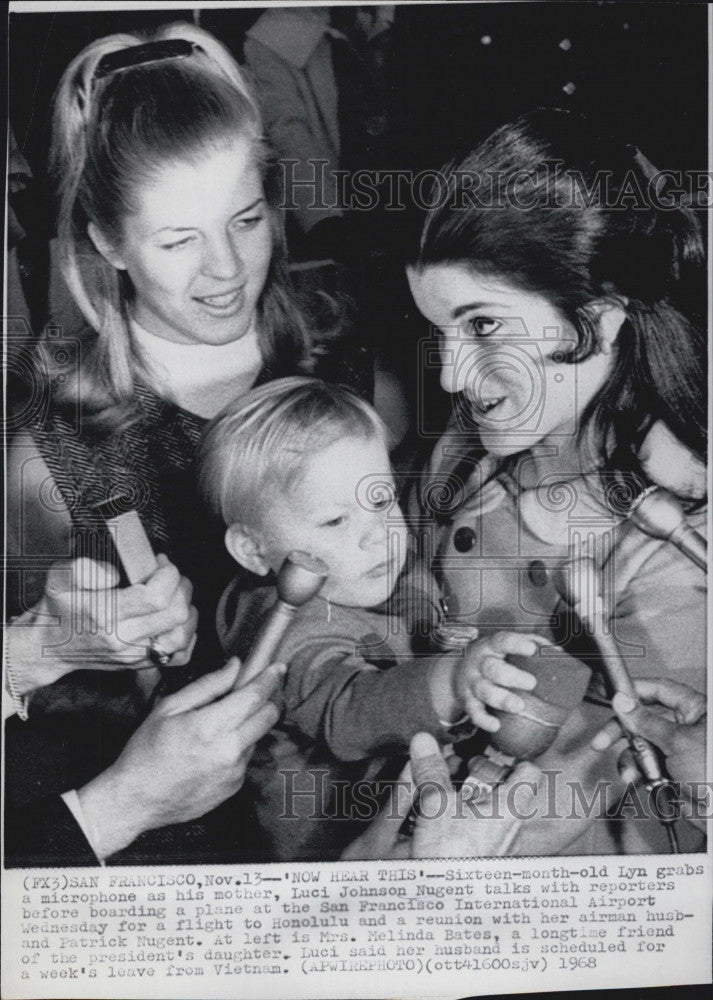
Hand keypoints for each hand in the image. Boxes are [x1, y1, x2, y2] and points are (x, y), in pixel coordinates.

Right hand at [8, 556, 197, 695]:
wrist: (49, 645)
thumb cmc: (58, 608)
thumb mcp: (59, 578)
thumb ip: (85, 569)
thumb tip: (116, 575)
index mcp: (105, 615)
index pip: (156, 597)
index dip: (168, 574)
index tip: (161, 561)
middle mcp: (123, 640)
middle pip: (176, 615)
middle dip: (182, 587)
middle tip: (172, 575)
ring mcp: (134, 656)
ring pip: (182, 636)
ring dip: (188, 610)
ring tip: (177, 594)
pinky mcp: (140, 665)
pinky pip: (179, 656)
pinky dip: (188, 636)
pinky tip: (177, 620)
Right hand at [76, 657, 284, 858]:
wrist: (136, 801)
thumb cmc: (146, 752)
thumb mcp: (169, 708)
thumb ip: (207, 685)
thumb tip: (235, 666)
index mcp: (211, 726)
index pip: (255, 696)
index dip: (269, 678)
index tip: (277, 667)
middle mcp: (230, 751)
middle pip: (269, 716)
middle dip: (267, 700)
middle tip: (252, 692)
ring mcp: (235, 772)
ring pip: (258, 737)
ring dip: (249, 725)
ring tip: (219, 726)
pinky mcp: (235, 787)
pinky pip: (246, 758)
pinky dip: (238, 747)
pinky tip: (213, 750)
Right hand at [342, 733, 544, 859]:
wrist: (447, 904)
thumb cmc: (450, 856)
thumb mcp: (436, 805)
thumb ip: (431, 770)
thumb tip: (423, 740)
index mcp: (511, 807)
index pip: (529, 771)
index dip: (510, 757)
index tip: (487, 753)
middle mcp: (512, 825)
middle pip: (507, 787)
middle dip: (481, 775)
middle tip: (456, 770)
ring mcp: (501, 843)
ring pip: (493, 808)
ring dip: (471, 796)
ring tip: (446, 793)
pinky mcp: (487, 856)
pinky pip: (483, 827)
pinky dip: (467, 817)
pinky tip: (443, 819)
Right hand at [455, 631, 541, 731]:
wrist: (459, 667)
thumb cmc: (494, 656)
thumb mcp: (506, 645)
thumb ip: (532, 644)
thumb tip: (559, 652)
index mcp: (491, 646)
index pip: (502, 641)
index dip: (516, 644)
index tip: (532, 649)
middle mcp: (479, 663)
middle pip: (492, 668)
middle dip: (511, 676)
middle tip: (532, 683)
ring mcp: (472, 682)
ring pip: (483, 690)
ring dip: (501, 699)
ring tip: (519, 707)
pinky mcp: (467, 701)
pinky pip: (473, 712)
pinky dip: (483, 720)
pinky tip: (496, 726)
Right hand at [591, 678, 706, 788]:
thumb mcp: (678, 741)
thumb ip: (646, 721)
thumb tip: (624, 702)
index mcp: (695, 711)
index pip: (660, 690)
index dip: (635, 690)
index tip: (612, 694)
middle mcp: (686, 728)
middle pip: (644, 719)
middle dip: (622, 731)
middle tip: (603, 739)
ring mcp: (678, 752)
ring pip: (641, 746)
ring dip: (630, 759)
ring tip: (630, 771)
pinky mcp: (671, 774)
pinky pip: (645, 768)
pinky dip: (638, 774)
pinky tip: (638, 780)